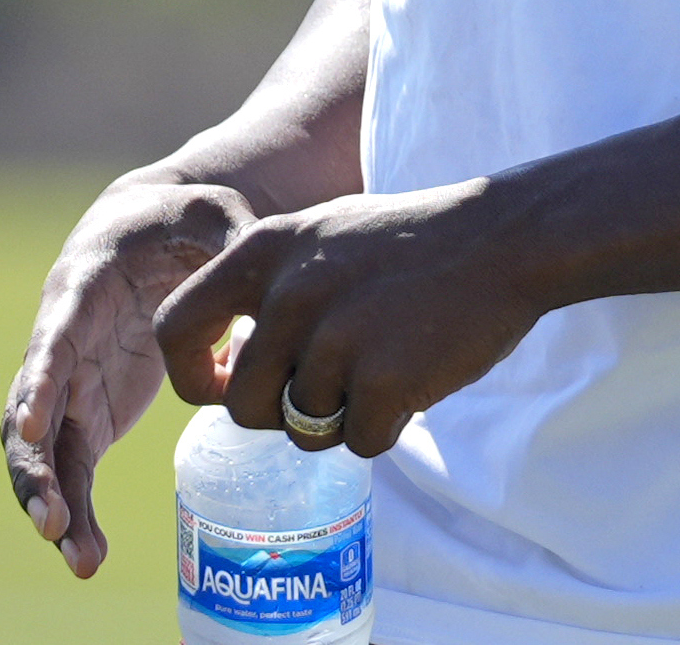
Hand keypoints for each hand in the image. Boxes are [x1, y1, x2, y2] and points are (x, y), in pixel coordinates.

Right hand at [3, 178, 254, 576]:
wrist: (152, 229)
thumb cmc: (182, 220)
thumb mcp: (214, 215)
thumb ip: (233, 247)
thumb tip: (262, 305)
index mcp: (82, 287)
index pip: (53, 337)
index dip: (41, 380)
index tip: (34, 425)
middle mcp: (60, 339)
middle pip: (30, 408)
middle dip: (35, 465)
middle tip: (52, 519)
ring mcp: (68, 380)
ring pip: (39, 449)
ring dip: (50, 499)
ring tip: (78, 556)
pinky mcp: (84, 410)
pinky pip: (68, 465)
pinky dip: (74, 507)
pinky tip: (88, 554)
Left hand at [153, 181, 552, 458]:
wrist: (503, 237)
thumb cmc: (414, 243)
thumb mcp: (324, 237)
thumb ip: (272, 290)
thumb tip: (231, 366)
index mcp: (263, 249)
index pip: (176, 327)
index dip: (193, 375)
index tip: (227, 387)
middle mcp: (287, 293)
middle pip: (244, 404)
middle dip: (281, 414)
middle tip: (332, 389)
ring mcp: (334, 337)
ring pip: (302, 429)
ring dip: (340, 418)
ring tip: (384, 368)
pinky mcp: (381, 379)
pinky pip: (357, 443)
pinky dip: (385, 427)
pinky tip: (414, 379)